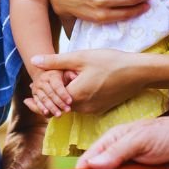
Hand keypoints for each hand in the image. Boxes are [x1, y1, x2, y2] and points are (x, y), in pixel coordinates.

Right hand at [28, 69, 71, 116]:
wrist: (43, 73)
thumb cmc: (59, 74)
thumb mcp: (65, 72)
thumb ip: (70, 74)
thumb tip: (75, 76)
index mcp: (51, 75)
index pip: (57, 86)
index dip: (63, 94)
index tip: (70, 102)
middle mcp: (42, 81)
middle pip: (51, 94)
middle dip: (59, 103)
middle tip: (68, 110)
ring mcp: (37, 88)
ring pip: (44, 99)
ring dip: (51, 108)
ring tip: (59, 115)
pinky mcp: (34, 94)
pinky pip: (38, 102)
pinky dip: (41, 108)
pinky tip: (47, 114)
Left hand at [30, 49, 145, 114]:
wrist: (138, 72)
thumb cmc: (110, 62)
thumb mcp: (81, 57)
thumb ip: (56, 61)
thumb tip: (34, 61)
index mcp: (75, 96)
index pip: (50, 100)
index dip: (40, 94)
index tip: (29, 93)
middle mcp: (83, 108)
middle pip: (60, 104)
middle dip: (52, 95)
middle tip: (44, 83)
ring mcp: (93, 110)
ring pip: (72, 105)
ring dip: (66, 95)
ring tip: (68, 77)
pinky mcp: (101, 109)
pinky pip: (83, 105)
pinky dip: (78, 97)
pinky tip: (82, 82)